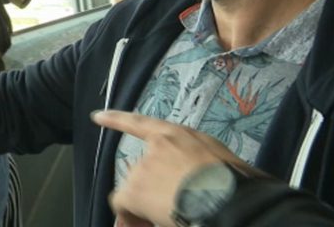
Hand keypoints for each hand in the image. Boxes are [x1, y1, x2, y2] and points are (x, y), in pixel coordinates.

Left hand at [92, 110, 251, 225]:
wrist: (227, 199)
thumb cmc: (236, 183)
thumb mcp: (224, 162)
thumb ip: (205, 164)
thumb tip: (207, 179)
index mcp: (180, 135)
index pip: (142, 124)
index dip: (117, 120)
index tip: (97, 117)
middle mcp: (158, 146)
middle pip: (142, 170)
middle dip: (149, 191)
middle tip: (166, 210)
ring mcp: (144, 166)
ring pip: (134, 191)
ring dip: (144, 206)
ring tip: (166, 219)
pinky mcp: (135, 189)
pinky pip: (121, 205)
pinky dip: (127, 215)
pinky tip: (136, 223)